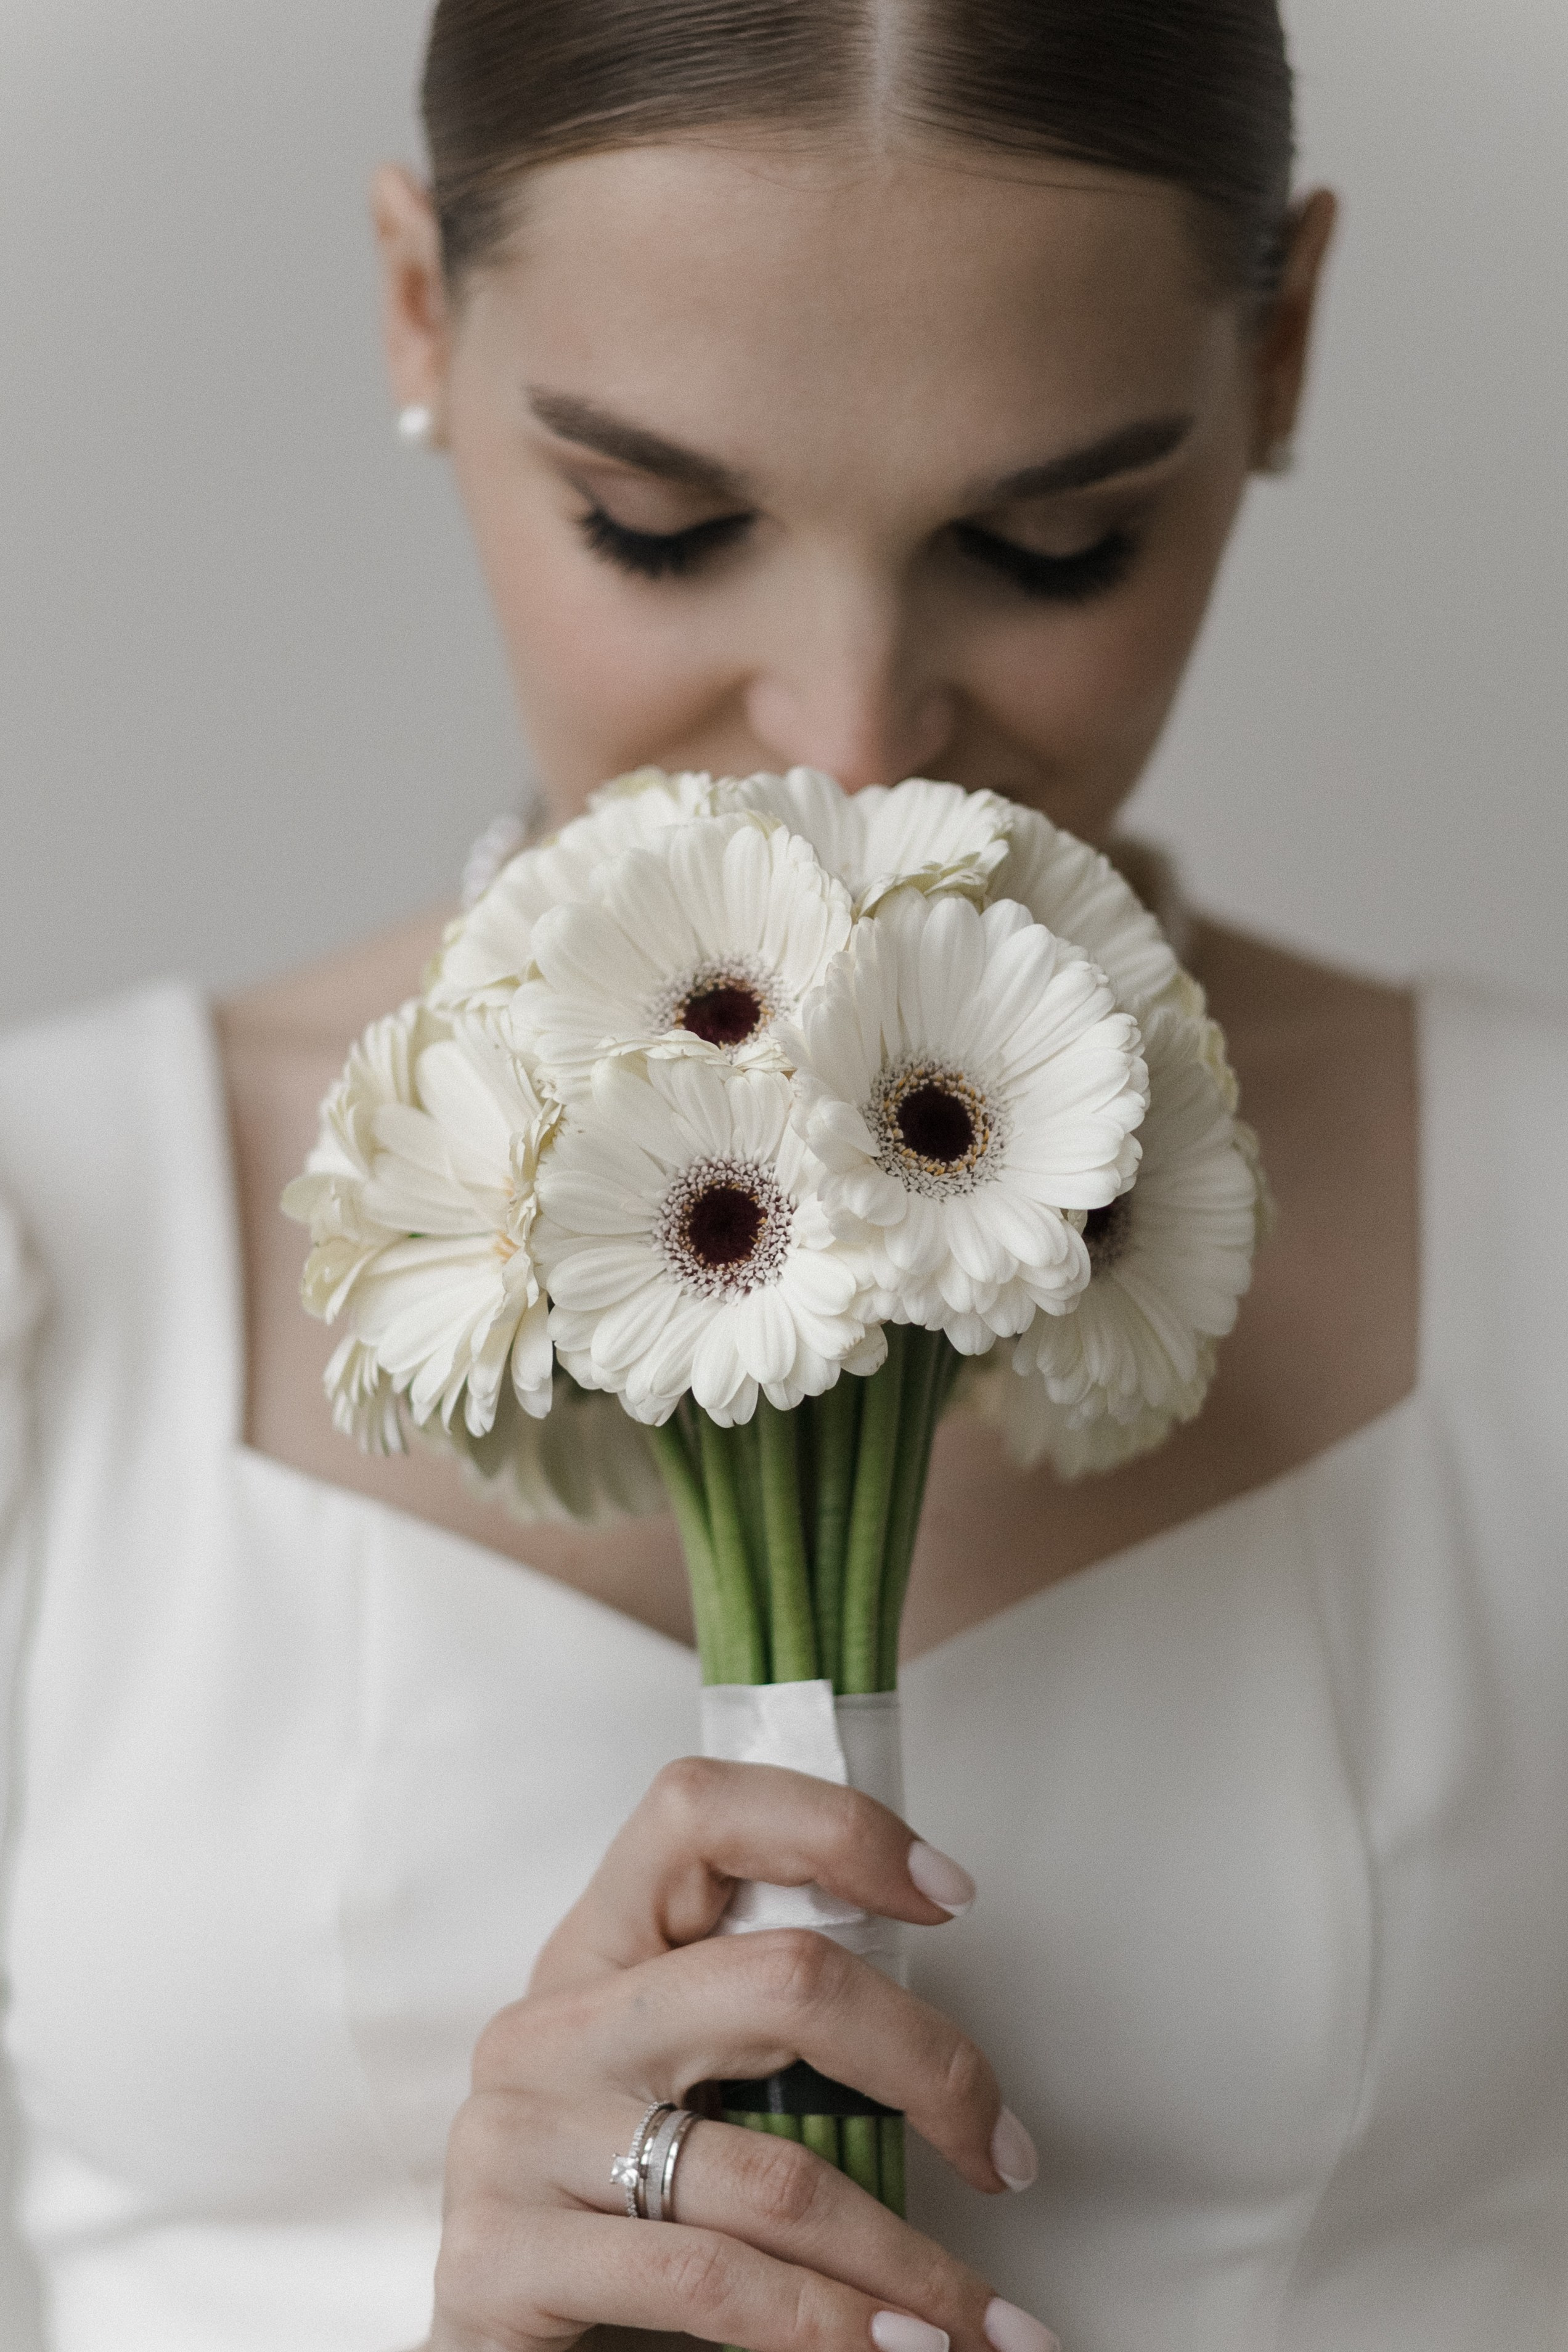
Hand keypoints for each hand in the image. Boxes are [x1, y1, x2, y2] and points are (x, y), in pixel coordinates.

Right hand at [427, 1758, 1058, 2351]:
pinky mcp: (500, 2258)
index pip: (701, 1813)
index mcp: (598, 1949)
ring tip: (983, 2320)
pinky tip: (901, 2351)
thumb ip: (764, 2039)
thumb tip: (950, 2066)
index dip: (835, 1830)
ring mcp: (517, 2135)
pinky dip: (837, 2330)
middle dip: (928, 2067)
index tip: (949, 1892)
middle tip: (1004, 2152)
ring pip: (774, 2174)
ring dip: (909, 2262)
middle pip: (781, 1980)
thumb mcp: (672, 2091)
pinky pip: (715, 2283)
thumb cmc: (611, 2209)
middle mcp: (549, 2022)